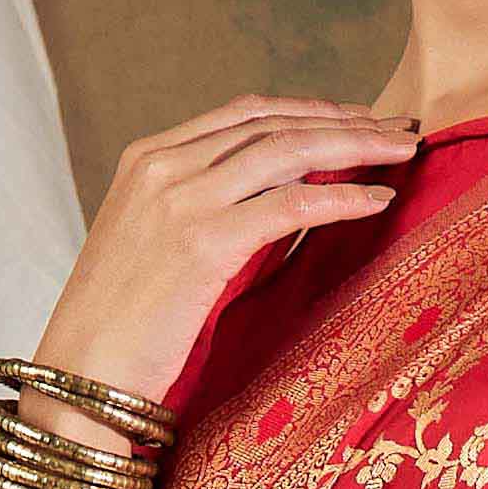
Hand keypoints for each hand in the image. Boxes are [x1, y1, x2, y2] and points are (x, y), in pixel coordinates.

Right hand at [42, 95, 420, 400]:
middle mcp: (162, 165)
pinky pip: (291, 204)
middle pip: (273, 123)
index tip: (355, 118)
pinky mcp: (203, 242)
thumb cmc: (122, 329)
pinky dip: (341, 197)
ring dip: (356, 146)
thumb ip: (209, 213)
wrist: (82, 378)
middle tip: (400, 126)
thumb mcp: (160, 249)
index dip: (308, 110)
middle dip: (344, 120)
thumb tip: (287, 204)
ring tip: (405, 151)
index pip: (244, 114)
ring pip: (288, 150)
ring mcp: (181, 199)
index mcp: (147, 157)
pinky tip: (378, 200)